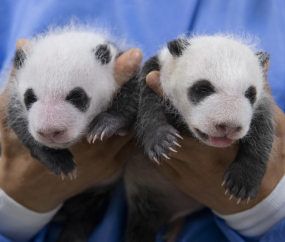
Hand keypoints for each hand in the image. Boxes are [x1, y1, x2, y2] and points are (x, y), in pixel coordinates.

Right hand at [0, 40, 141, 212]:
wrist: (27, 192)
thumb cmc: (16, 152)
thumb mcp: (11, 116)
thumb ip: (20, 81)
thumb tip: (24, 46)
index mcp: (74, 133)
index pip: (105, 99)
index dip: (119, 76)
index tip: (132, 57)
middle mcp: (96, 149)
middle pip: (124, 112)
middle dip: (127, 91)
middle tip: (128, 70)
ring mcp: (107, 160)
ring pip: (130, 128)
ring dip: (129, 109)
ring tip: (125, 90)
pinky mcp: (111, 168)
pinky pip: (129, 144)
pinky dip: (128, 127)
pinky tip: (122, 114)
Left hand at [146, 70, 284, 214]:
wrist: (256, 203)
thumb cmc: (269, 164)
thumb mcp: (273, 129)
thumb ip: (262, 97)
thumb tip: (261, 61)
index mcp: (218, 147)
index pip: (186, 117)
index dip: (166, 98)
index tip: (152, 79)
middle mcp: (196, 161)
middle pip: (165, 129)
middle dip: (154, 107)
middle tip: (151, 86)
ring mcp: (184, 173)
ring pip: (159, 143)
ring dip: (154, 123)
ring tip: (153, 103)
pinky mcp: (178, 179)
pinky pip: (159, 158)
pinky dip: (158, 140)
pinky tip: (161, 127)